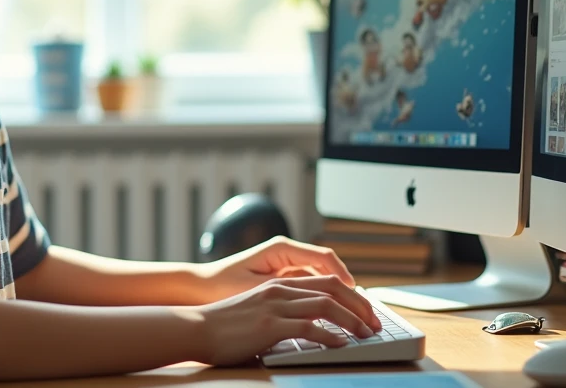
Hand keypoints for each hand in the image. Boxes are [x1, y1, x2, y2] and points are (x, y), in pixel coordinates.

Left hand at [195, 235, 355, 301]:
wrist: (201, 287)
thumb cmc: (223, 285)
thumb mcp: (256, 289)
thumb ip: (286, 291)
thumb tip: (316, 298)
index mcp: (282, 248)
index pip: (323, 257)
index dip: (343, 276)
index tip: (355, 295)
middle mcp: (287, 252)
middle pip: (328, 267)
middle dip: (348, 289)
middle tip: (364, 311)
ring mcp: (286, 263)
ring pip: (322, 277)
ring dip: (338, 295)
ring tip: (354, 316)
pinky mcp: (283, 276)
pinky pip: (311, 284)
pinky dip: (324, 297)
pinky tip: (333, 315)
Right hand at [195, 275, 380, 365]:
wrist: (196, 328)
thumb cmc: (226, 325)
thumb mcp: (258, 310)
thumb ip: (283, 312)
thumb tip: (311, 326)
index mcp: (279, 285)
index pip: (325, 281)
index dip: (351, 295)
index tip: (366, 311)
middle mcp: (280, 290)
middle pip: (332, 289)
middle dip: (360, 305)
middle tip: (375, 323)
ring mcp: (275, 306)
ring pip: (326, 305)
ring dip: (352, 320)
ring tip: (366, 334)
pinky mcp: (269, 325)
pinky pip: (309, 327)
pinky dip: (330, 336)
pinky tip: (341, 344)